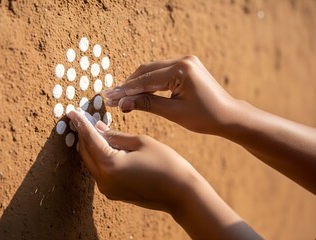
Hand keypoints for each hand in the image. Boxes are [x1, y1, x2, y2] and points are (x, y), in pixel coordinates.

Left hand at [68, 109, 261, 238]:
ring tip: (94, 128)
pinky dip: (99, 157)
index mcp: (110, 165)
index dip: (81, 123)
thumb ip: (116, 136)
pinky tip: (105, 145)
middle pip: (86, 152)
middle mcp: (103, 180)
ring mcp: (107, 189)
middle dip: (83, 134)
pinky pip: (100, 171)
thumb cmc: (166, 164)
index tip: (72, 112)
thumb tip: (99, 128)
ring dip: (91, 145)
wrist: (181, 194)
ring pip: (91, 162)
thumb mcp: (141, 142)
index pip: (89, 139)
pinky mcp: (113, 193)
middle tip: (83, 118)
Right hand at [103, 55, 236, 134]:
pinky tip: (138, 91)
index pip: (146, 79)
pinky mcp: (185, 67)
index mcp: (182, 70)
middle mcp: (183, 60)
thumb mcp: (174, 112)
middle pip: (146, 71)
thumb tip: (123, 103)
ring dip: (137, 83)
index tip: (109, 97)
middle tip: (112, 98)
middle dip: (128, 85)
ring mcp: (185, 62)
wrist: (228, 116)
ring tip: (121, 96)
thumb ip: (147, 104)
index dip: (125, 90)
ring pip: (152, 71)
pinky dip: (148, 83)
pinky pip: (161, 73)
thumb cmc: (206, 117)